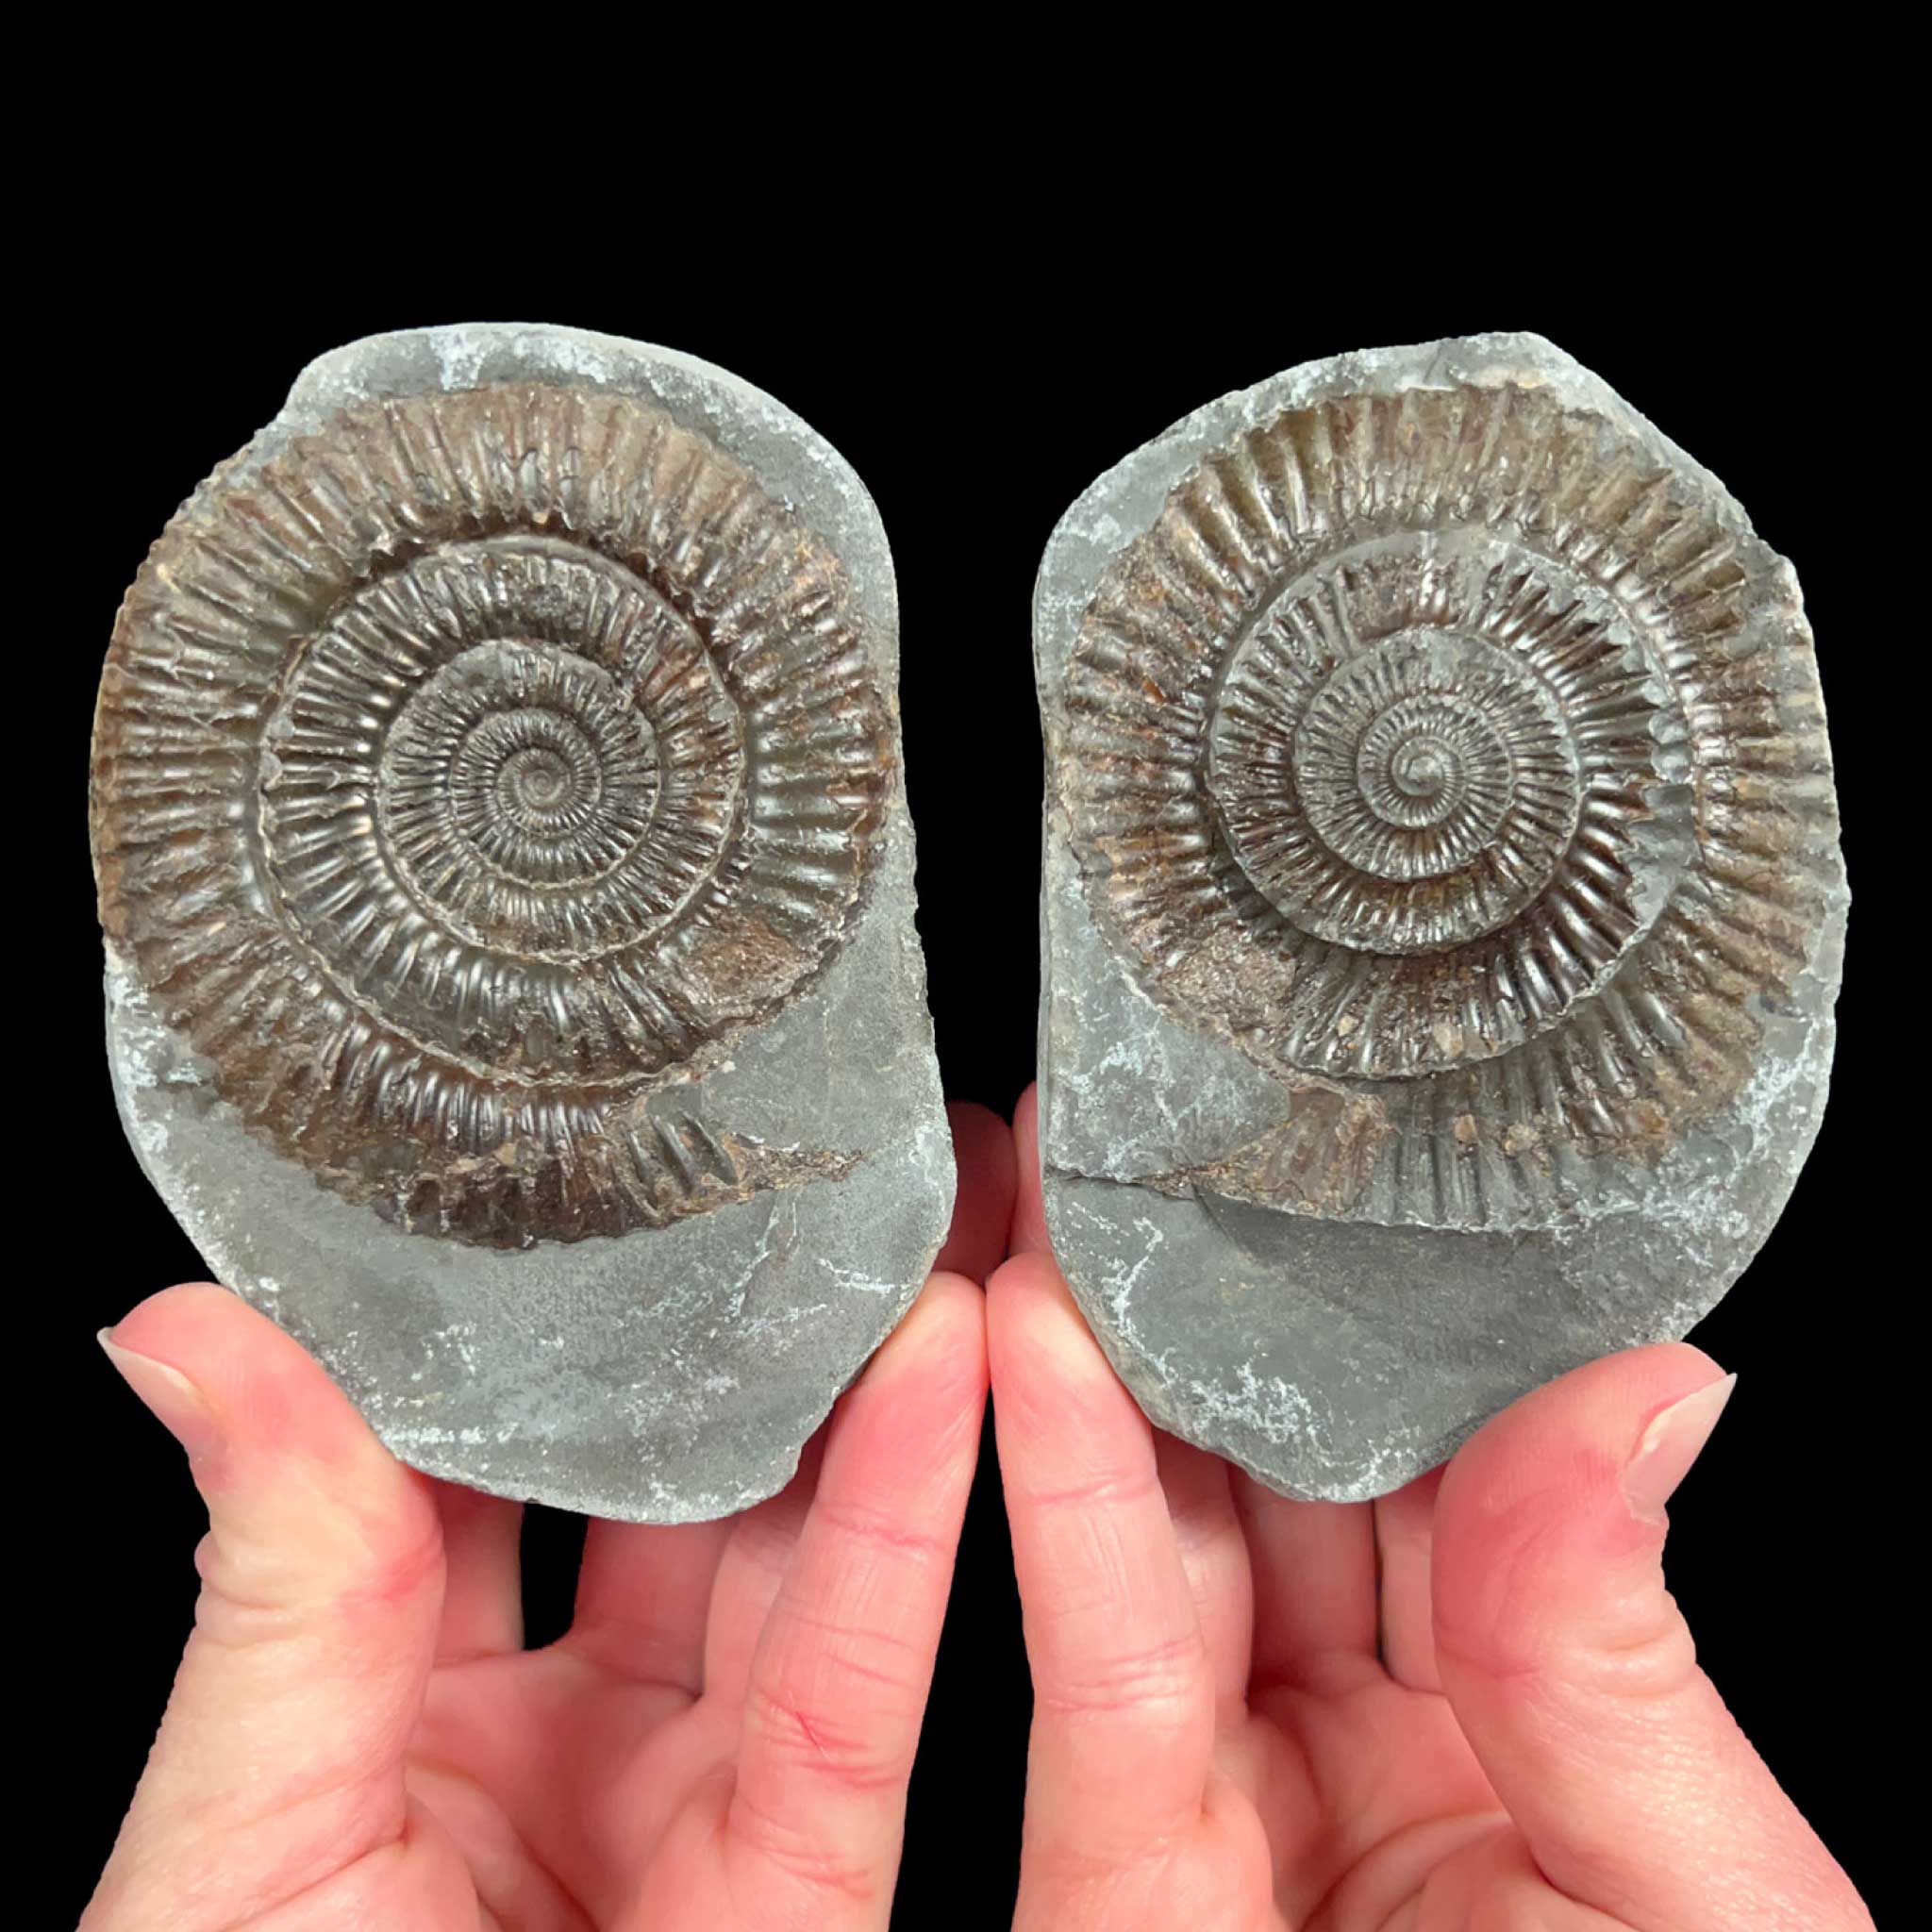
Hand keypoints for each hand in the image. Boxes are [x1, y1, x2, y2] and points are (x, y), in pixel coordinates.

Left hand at [84, 1103, 1015, 1931]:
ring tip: (894, 1224)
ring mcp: (690, 1823)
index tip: (569, 1166)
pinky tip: (947, 1376)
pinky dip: (917, 1528)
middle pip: (660, 1497)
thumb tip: (185, 1329)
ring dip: (859, 1395)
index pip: (461, 1462)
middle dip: (727, 1336)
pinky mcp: (813, 1903)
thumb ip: (275, 1588)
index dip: (518, 1316)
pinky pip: (874, 1698)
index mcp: (383, 1723)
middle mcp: (551, 1755)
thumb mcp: (236, 1851)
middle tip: (775, 1167)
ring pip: (796, 1566)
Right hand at [988, 1088, 1871, 1930]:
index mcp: (1544, 1738)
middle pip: (1273, 1494)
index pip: (1454, 1471)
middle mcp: (1374, 1764)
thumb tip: (1652, 1382)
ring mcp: (1233, 1830)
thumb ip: (1619, 1665)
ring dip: (1097, 1385)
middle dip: (1202, 1316)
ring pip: (1149, 1563)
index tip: (1327, 1170)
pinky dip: (1046, 1526)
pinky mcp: (1109, 1912)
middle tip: (1143, 1145)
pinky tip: (1020, 1372)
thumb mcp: (1704, 1929)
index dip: (1387, 1317)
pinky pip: (1075, 1704)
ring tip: (1059, 1208)